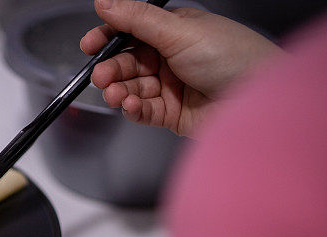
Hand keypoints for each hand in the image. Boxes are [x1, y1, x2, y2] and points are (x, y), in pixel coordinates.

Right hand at [81, 0, 280, 136]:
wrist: (258, 101)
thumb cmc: (233, 58)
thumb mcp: (180, 30)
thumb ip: (138, 19)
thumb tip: (105, 2)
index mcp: (175, 31)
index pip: (132, 32)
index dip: (108, 38)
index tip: (89, 45)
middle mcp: (171, 58)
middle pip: (128, 62)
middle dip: (112, 69)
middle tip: (101, 76)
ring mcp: (171, 87)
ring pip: (132, 88)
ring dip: (119, 91)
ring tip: (116, 94)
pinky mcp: (172, 114)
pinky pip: (143, 111)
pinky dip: (133, 109)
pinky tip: (131, 105)